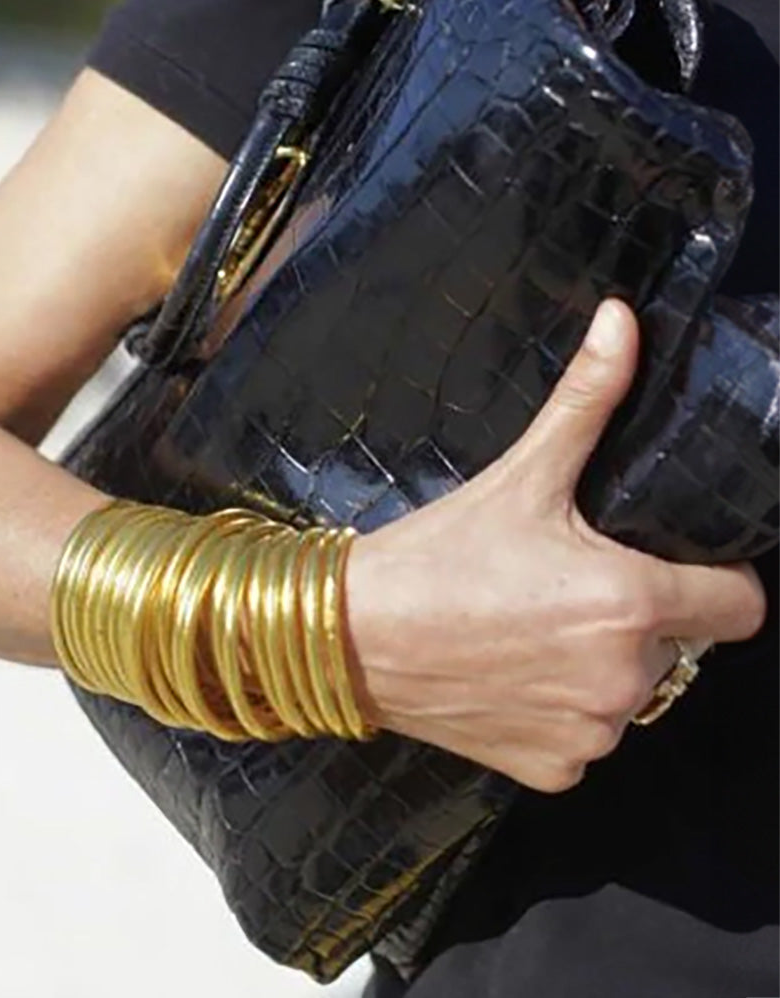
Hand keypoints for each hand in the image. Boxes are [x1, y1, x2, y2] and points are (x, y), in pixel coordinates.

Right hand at [346, 299, 765, 791]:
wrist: (353, 635)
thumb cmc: (437, 556)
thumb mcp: (522, 475)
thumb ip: (588, 399)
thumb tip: (621, 321)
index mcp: (630, 604)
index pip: (740, 607)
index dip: (718, 581)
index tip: (677, 565)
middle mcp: (623, 681)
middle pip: (678, 646)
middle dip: (640, 617)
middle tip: (569, 585)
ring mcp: (589, 735)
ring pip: (631, 692)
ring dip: (602, 666)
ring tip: (535, 627)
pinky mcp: (555, 771)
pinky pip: (586, 737)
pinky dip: (562, 712)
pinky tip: (512, 674)